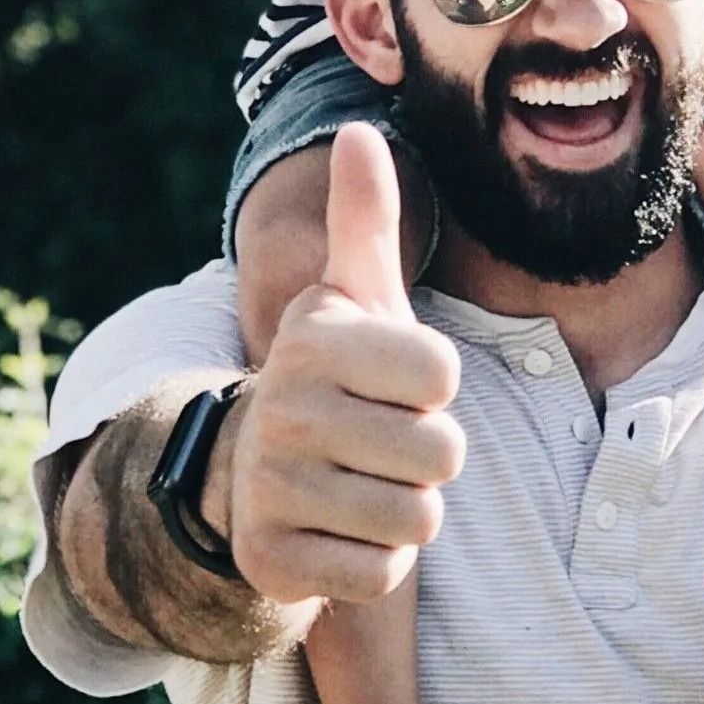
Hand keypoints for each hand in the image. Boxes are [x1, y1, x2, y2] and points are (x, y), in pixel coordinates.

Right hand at [226, 124, 465, 604]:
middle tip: (381, 442)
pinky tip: (339, 531)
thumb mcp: (355, 296)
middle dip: (428, 456)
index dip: (435, 387)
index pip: (442, 374)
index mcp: (313, 338)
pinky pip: (383, 574)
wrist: (260, 474)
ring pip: (417, 519)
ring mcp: (270, 487)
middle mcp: (282, 407)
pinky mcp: (272, 561)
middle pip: (441, 453)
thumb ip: (367, 217)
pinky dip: (376, 561)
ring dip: (406, 510)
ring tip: (363, 484)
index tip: (393, 383)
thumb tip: (359, 128)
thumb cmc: (340, 377)